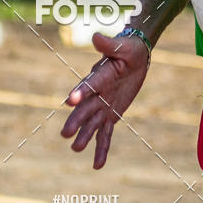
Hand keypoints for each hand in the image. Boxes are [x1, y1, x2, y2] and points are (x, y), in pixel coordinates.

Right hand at [60, 31, 148, 167]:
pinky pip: (105, 134)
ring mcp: (102, 106)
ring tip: (75, 149)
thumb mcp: (124, 46)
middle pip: (85, 108)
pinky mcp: (111, 116)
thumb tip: (95, 36)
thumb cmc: (129, 49)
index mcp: (99, 76)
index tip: (70, 101)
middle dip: (76, 120)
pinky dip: (101, 149)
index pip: (88, 85)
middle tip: (66, 133)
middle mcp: (97, 93)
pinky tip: (97, 165)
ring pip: (92, 124)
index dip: (80, 93)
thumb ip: (109, 44)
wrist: (136, 57)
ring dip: (84, 137)